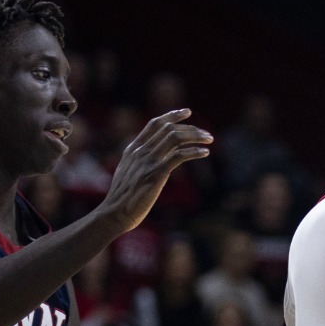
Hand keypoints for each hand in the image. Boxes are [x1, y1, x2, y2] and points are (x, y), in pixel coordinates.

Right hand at [100, 109, 211, 232]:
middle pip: (169, 128)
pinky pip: (179, 155)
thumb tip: (152, 159)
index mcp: (133, 149)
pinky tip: (205, 153)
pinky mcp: (156, 174)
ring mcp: (148, 161)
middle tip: (207, 134)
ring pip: (175, 137)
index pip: (154, 124)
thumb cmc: (123, 198)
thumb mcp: (128, 173)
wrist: (114, 213)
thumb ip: (139, 162)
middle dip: (191, 128)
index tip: (187, 112)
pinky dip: (194, 151)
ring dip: (196, 136)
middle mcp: (140, 151)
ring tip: (209, 140)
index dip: (172, 115)